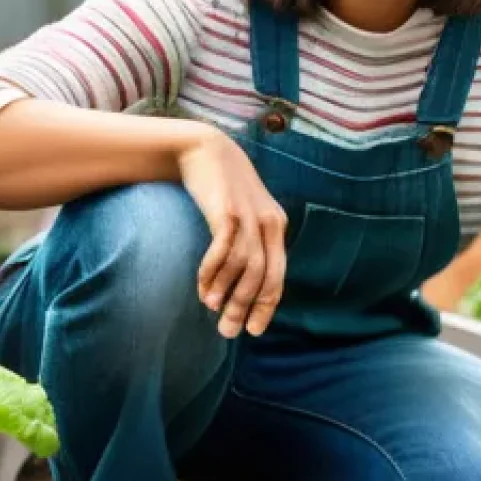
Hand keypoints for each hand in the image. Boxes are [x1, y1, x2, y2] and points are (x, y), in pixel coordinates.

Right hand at [176, 126, 286, 337]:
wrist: (205, 148)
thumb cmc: (221, 186)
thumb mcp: (244, 211)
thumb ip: (248, 239)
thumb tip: (239, 279)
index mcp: (276, 226)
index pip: (277, 276)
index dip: (266, 306)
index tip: (253, 330)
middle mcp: (268, 223)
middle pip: (263, 277)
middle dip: (246, 307)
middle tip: (227, 332)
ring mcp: (249, 216)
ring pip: (244, 267)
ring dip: (227, 293)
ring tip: (211, 309)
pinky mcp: (227, 211)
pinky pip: (223, 250)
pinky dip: (213, 273)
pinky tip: (203, 289)